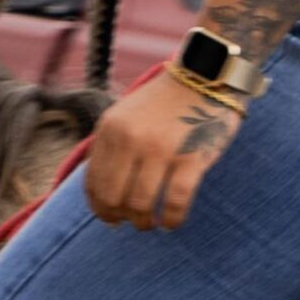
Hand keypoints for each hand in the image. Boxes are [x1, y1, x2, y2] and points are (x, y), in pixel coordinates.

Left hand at [85, 69, 244, 230]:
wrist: (206, 75)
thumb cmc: (166, 101)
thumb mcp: (127, 115)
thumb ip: (112, 146)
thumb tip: (103, 194)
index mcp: (110, 128)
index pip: (94, 182)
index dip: (99, 208)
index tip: (111, 218)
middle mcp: (131, 139)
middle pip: (114, 198)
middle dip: (121, 218)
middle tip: (133, 222)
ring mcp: (161, 148)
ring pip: (141, 204)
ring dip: (145, 223)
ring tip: (152, 224)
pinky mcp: (191, 157)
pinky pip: (175, 202)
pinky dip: (171, 220)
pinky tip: (172, 222)